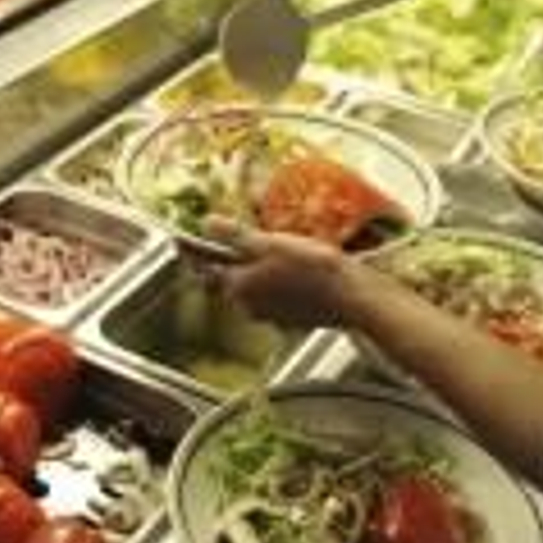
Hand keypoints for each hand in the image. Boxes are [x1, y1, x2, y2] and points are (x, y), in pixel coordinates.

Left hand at [205, 218, 372, 328]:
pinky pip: (277, 296)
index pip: (207, 267)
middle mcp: (249, 306)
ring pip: (255, 287)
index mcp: (239, 287)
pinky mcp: (292, 318)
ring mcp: (271, 315)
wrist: (353, 297)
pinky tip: (296, 267)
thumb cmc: (312, 268)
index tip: (189, 239)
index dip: (197, 251)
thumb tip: (206, 224)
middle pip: (231, 278)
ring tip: (276, 248)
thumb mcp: (270, 243)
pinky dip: (280, 282)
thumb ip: (235, 235)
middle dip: (234, 259)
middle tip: (244, 236)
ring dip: (259, 270)